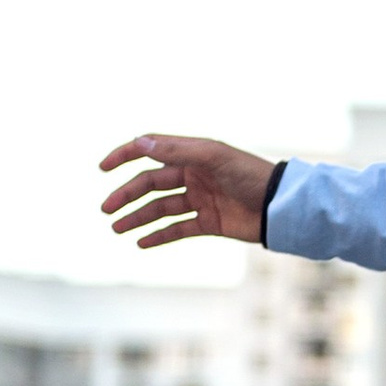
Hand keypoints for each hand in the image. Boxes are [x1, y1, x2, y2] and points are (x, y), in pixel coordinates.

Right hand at [99, 134, 278, 248]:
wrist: (282, 206)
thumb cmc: (251, 176)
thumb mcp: (213, 158)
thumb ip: (176, 151)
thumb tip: (139, 142)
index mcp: (193, 155)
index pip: (151, 151)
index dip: (125, 155)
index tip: (103, 168)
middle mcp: (194, 175)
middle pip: (150, 184)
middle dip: (126, 195)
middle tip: (106, 210)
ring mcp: (201, 199)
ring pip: (160, 208)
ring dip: (137, 217)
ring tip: (117, 228)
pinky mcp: (210, 222)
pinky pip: (178, 229)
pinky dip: (159, 236)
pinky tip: (141, 243)